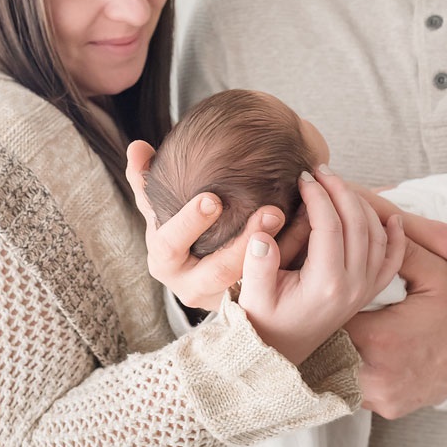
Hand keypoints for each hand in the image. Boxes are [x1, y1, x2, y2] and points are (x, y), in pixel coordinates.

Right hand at [125, 140, 286, 309]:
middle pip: (217, 271)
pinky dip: (293, 252)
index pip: (171, 243)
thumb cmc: (176, 234)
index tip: (212, 198)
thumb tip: (138, 146)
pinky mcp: (251, 300)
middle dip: (244, 243)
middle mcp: (191, 285)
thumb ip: (145, 180)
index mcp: (164, 259)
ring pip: (254, 279)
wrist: (197, 275)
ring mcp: (223, 297)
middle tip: (271, 211)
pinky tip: (308, 225)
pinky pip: (275, 280)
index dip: (189, 222)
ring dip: (280, 247)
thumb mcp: (158, 210)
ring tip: (296, 216)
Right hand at [237, 167, 405, 364]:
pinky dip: (396, 236)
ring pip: (377, 235)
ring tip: (337, 183)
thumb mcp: (251, 297)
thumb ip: (256, 264)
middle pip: (358, 224)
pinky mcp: (367, 292)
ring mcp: (364, 289)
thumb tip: (262, 234)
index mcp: (325, 284)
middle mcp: (352, 286)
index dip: (318, 195)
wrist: (278, 355)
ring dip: (361, 204)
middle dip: (340, 190)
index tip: (302, 177)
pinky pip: (392, 260)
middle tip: (320, 170)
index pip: (330, 226)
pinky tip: (391, 216)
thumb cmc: (261, 323)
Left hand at [345, 236, 446, 417]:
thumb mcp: (434, 273)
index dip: (328, 298)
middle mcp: (373, 373)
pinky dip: (354, 369)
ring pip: (337, 370)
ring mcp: (379, 395)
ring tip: (343, 328)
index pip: (330, 315)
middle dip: (327, 325)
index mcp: (379, 338)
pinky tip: (361, 350)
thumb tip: (372, 222)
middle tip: (330, 306)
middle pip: (328, 345)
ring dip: (338, 348)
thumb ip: (398, 249)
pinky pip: (355, 388)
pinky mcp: (384, 408)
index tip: (330, 286)